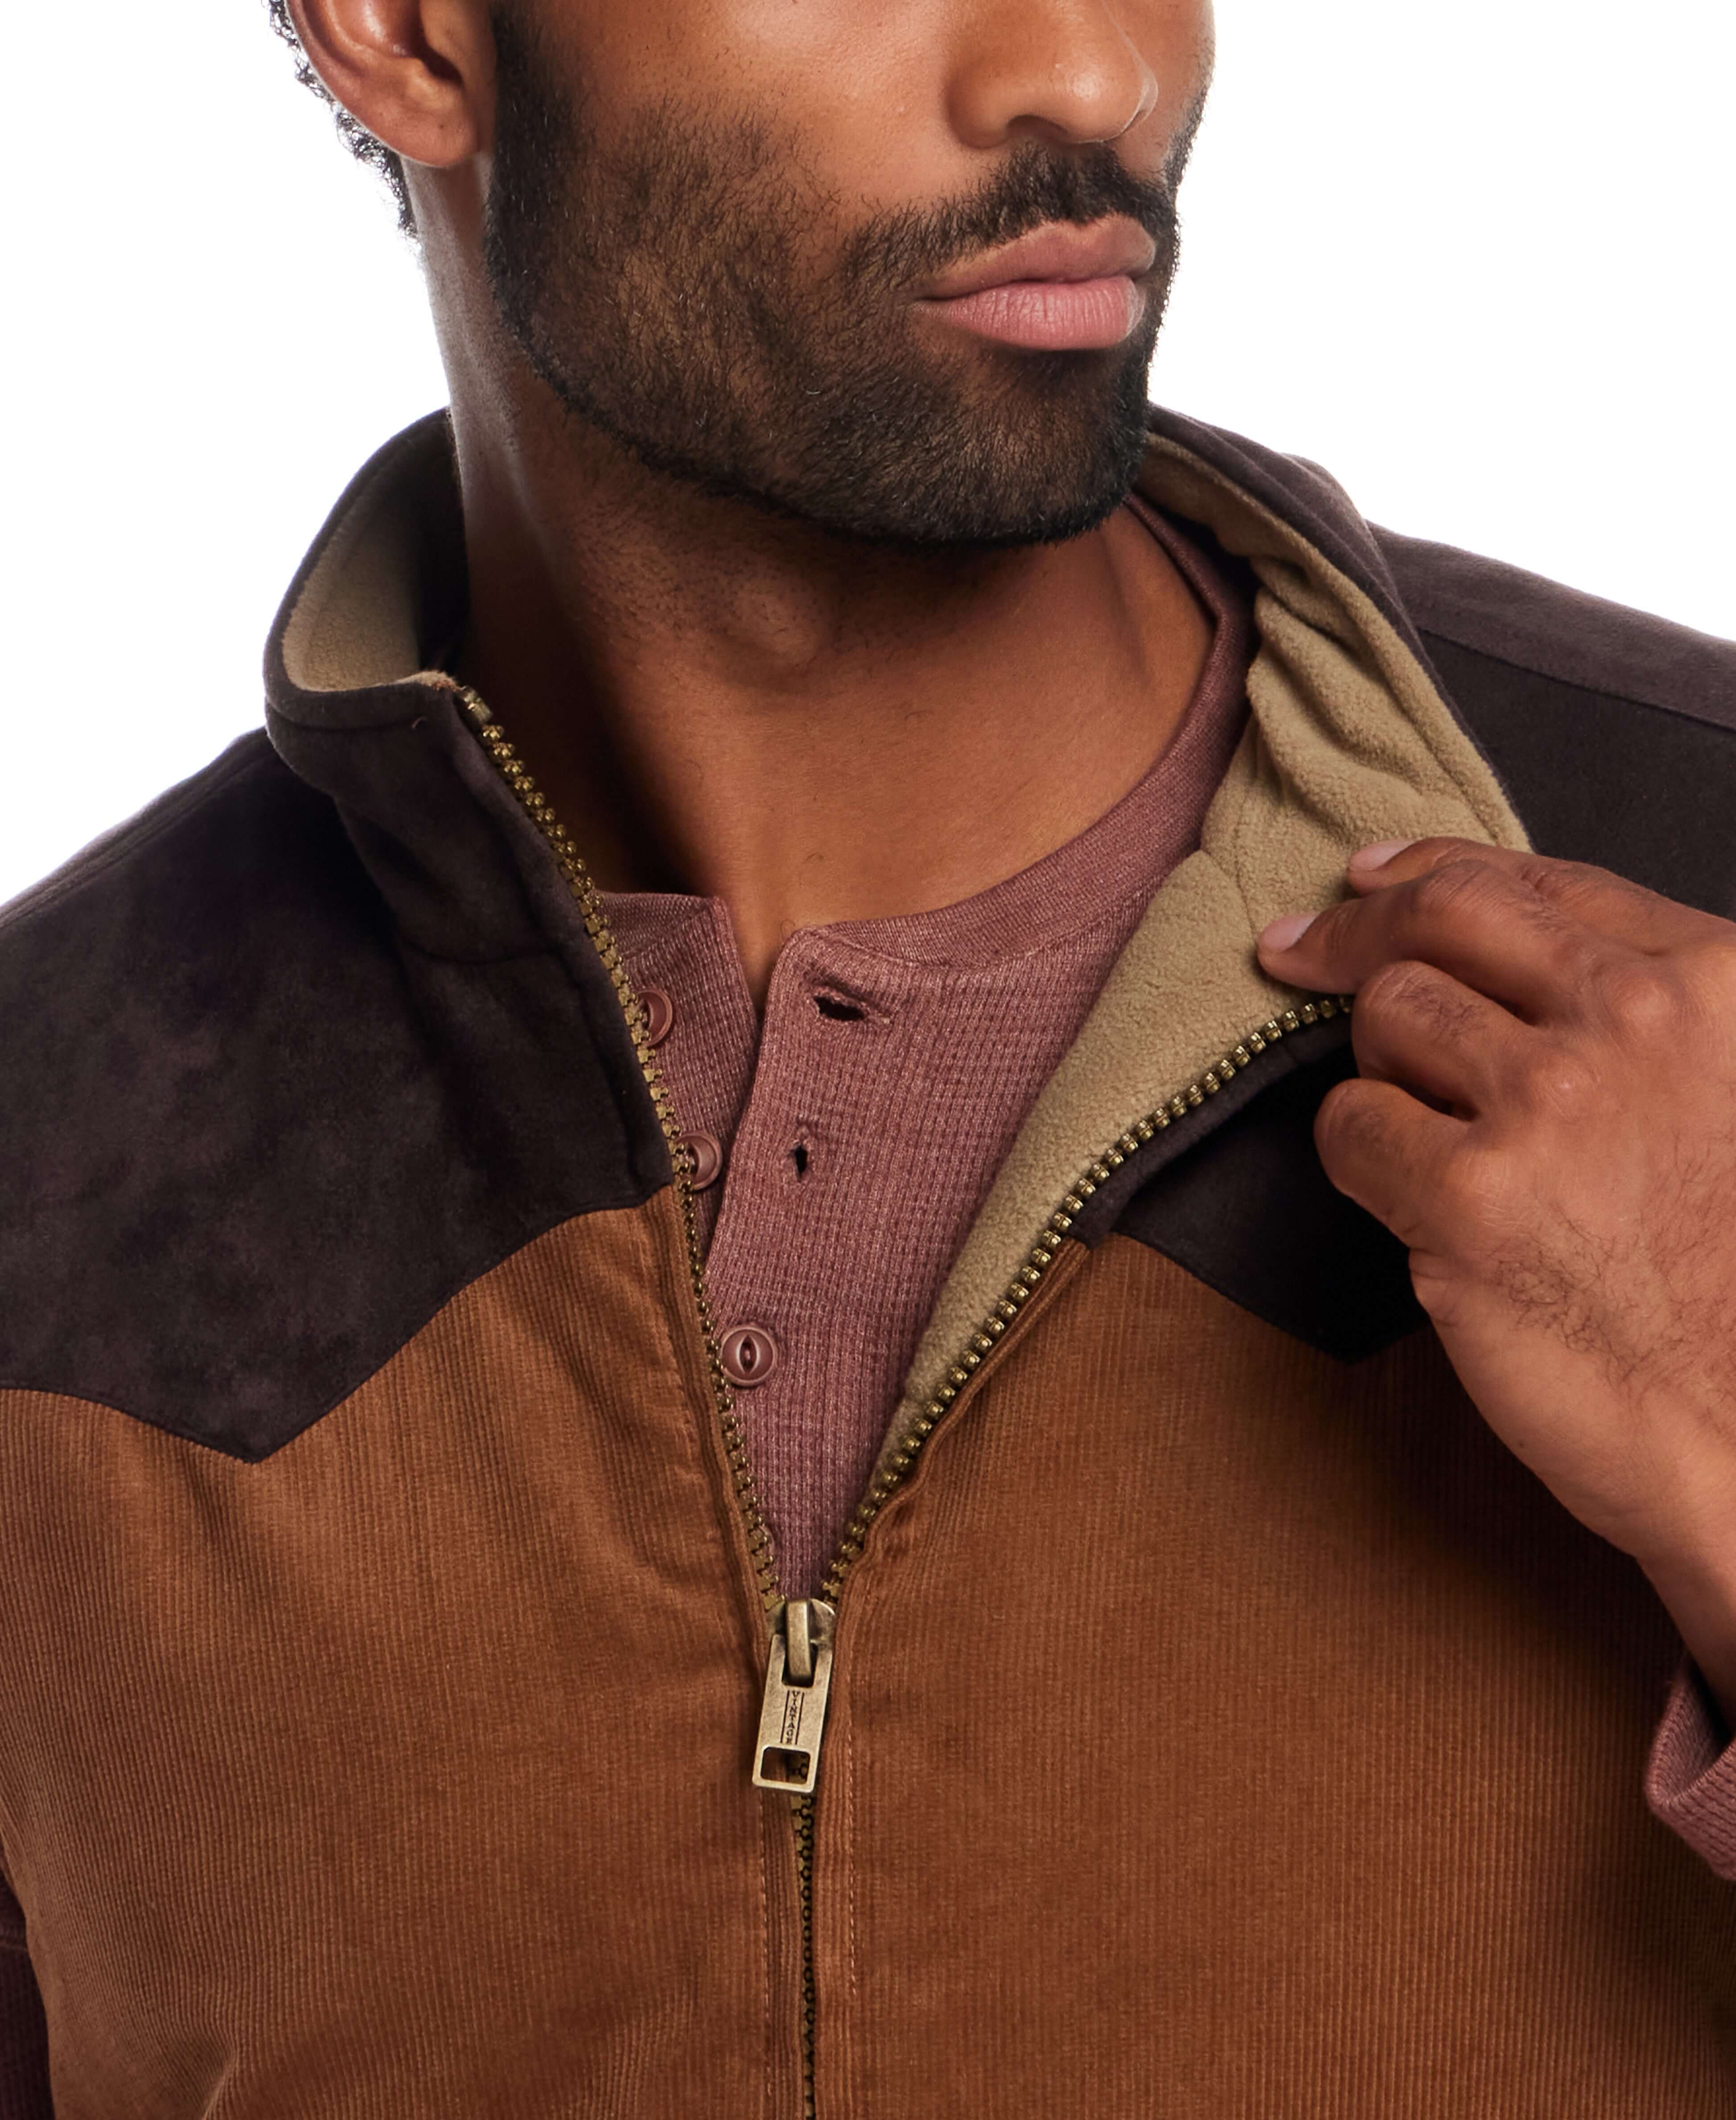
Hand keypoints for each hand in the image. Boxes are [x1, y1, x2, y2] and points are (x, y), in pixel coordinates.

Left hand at [1258, 839, 1735, 1718]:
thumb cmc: (1732, 1275)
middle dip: (1352, 926)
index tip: (1369, 876)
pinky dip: (1356, 1152)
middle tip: (1295, 947)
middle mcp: (1634, 1022)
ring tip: (1421, 1125)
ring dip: (1379, 1063)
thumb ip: (1642, 1012)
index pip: (1535, 884)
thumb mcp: (1731, 1092)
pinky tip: (1403, 1192)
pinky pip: (1350, 1124)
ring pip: (1387, 1015)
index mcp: (1710, 983)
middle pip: (1441, 919)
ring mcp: (1548, 1105)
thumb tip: (1506, 951)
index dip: (1430, 868)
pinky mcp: (1468, 1199)